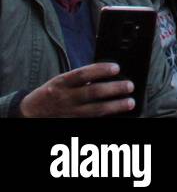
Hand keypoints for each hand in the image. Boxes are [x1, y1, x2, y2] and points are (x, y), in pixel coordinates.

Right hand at [18, 63, 135, 117]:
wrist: (31, 113)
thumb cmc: (53, 92)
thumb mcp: (61, 80)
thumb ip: (81, 77)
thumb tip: (109, 73)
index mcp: (61, 82)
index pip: (82, 74)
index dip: (100, 70)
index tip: (117, 67)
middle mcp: (65, 98)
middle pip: (92, 93)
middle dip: (113, 89)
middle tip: (130, 85)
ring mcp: (68, 113)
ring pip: (95, 110)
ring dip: (115, 106)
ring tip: (130, 102)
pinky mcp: (72, 123)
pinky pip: (91, 121)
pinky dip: (105, 118)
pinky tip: (118, 115)